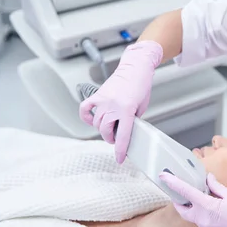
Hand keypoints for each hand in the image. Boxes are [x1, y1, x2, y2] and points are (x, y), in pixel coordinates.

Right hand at [79, 41, 162, 162]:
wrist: (136, 68)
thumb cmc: (141, 86)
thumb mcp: (142, 107)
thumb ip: (132, 120)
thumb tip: (124, 132)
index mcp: (126, 110)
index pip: (122, 136)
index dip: (120, 150)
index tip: (119, 158)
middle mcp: (112, 106)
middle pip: (105, 131)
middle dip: (110, 138)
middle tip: (115, 139)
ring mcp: (103, 100)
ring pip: (97, 123)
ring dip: (102, 129)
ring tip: (109, 128)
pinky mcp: (97, 94)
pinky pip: (85, 109)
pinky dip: (86, 117)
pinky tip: (92, 120)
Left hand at [159, 172, 226, 226]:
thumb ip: (216, 187)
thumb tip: (208, 180)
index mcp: (209, 208)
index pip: (186, 193)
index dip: (174, 184)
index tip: (164, 177)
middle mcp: (205, 221)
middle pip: (184, 210)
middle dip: (180, 201)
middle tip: (180, 192)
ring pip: (195, 218)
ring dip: (196, 208)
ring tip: (204, 199)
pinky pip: (205, 224)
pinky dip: (205, 216)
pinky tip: (215, 210)